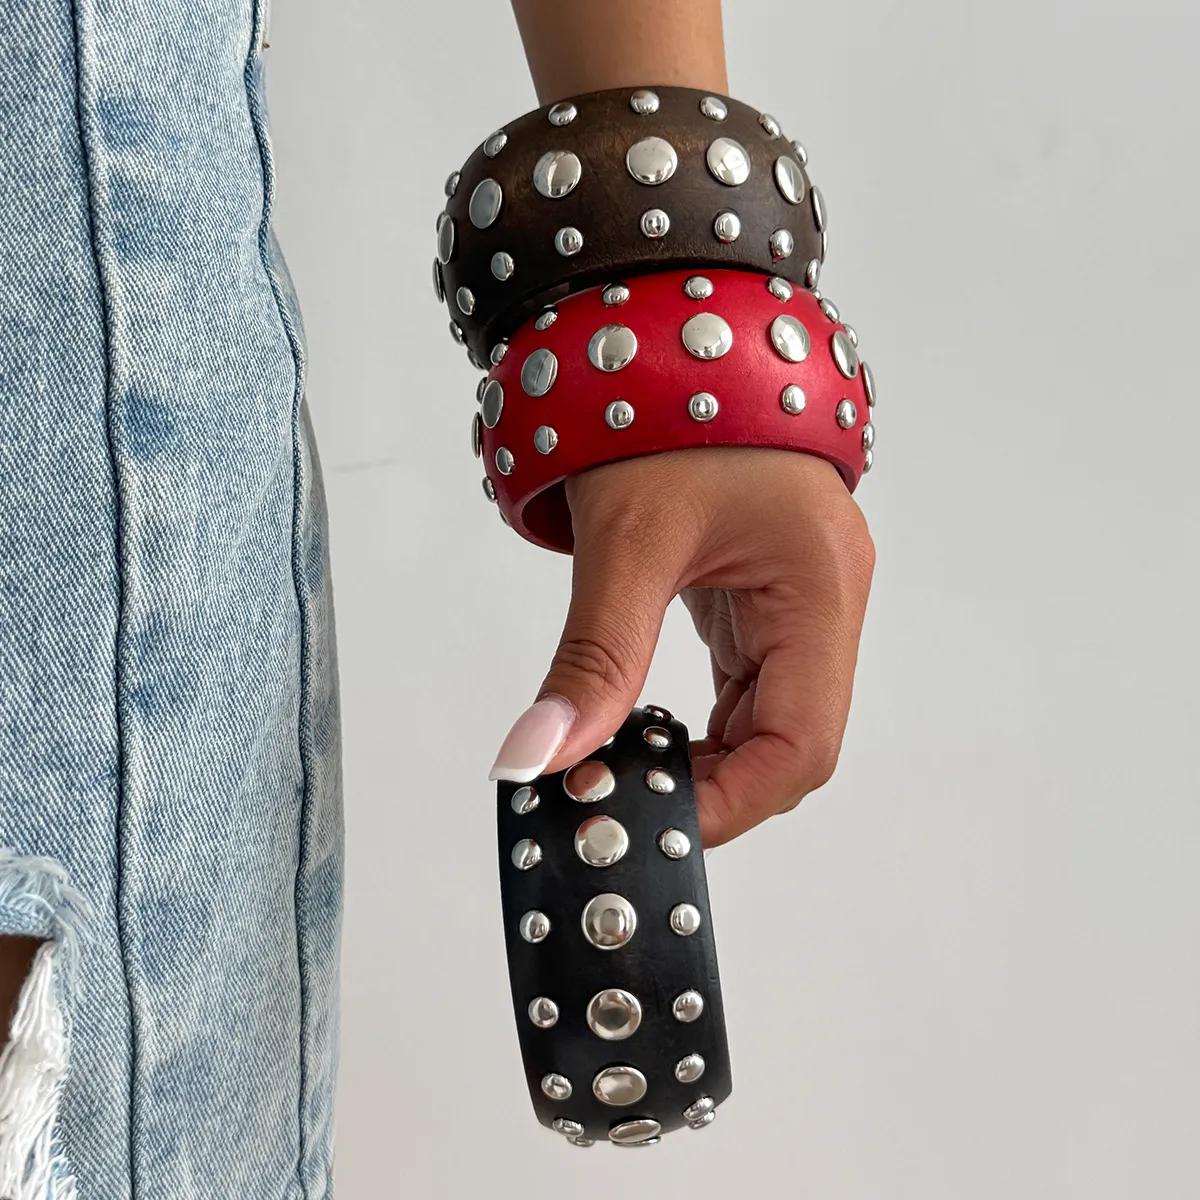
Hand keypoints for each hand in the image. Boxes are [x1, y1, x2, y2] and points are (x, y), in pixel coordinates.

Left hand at [488, 446, 874, 846]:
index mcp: (819, 585)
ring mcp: (797, 598)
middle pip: (790, 739)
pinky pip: (744, 682)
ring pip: (766, 717)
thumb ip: (590, 659)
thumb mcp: (626, 542)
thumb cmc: (670, 411)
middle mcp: (823, 599)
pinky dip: (698, 721)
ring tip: (625, 773)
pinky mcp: (762, 594)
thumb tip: (537, 757)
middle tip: (626, 803)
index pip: (804, 740)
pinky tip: (643, 731)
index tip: (655, 824)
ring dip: (702, 757)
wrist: (676, 338)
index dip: (734, 800)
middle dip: (712, 785)